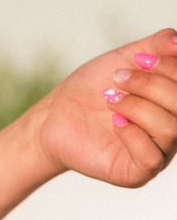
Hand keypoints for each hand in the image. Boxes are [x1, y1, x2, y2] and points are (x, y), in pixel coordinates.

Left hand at [31, 26, 176, 187]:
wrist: (54, 116)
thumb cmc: (93, 88)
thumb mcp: (126, 59)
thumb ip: (156, 46)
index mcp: (174, 104)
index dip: (170, 67)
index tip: (138, 58)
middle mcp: (174, 130)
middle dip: (150, 85)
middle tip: (118, 78)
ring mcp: (159, 154)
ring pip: (170, 130)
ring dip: (136, 106)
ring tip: (109, 98)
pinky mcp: (137, 172)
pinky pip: (151, 157)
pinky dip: (132, 133)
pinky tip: (114, 122)